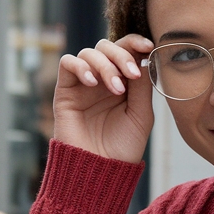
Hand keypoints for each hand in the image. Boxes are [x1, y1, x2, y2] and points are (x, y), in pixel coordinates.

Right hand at [53, 35, 153, 162]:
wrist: (99, 171)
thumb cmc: (123, 147)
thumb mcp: (141, 115)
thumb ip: (142, 87)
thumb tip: (143, 57)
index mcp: (123, 82)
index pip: (127, 50)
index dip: (136, 42)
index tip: (148, 47)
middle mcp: (102, 79)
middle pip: (108, 46)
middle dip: (122, 55)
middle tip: (131, 75)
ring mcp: (83, 84)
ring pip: (89, 52)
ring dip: (105, 65)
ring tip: (115, 90)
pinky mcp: (65, 91)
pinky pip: (67, 63)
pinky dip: (80, 66)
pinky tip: (91, 83)